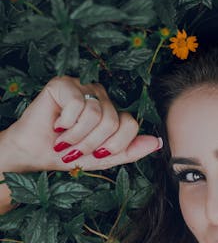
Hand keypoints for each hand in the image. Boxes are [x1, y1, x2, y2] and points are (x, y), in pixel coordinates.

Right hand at [0, 76, 162, 173]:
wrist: (34, 154)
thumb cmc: (67, 154)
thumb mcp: (103, 158)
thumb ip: (130, 151)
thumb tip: (158, 142)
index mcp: (113, 111)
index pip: (131, 124)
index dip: (113, 146)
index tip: (95, 153)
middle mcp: (101, 96)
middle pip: (113, 122)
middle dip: (91, 144)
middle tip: (74, 148)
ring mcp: (83, 87)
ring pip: (95, 115)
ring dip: (76, 136)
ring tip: (63, 139)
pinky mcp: (63, 84)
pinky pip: (77, 104)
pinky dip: (65, 122)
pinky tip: (56, 124)